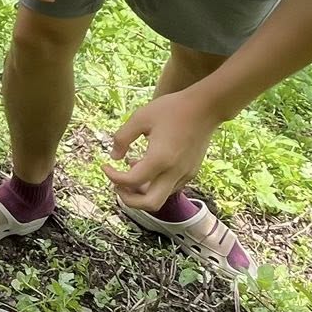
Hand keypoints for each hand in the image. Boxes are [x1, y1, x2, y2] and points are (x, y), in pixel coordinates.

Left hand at [101, 90, 221, 208]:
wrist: (205, 107)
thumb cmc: (171, 109)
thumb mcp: (140, 117)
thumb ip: (122, 138)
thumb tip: (114, 157)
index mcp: (160, 159)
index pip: (131, 181)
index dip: (113, 177)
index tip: (105, 166)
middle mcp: (174, 172)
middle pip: (150, 204)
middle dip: (129, 199)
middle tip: (117, 184)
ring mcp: (185, 174)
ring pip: (161, 198)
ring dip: (142, 191)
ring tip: (131, 169)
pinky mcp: (191, 172)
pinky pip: (170, 188)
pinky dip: (155, 184)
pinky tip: (148, 165)